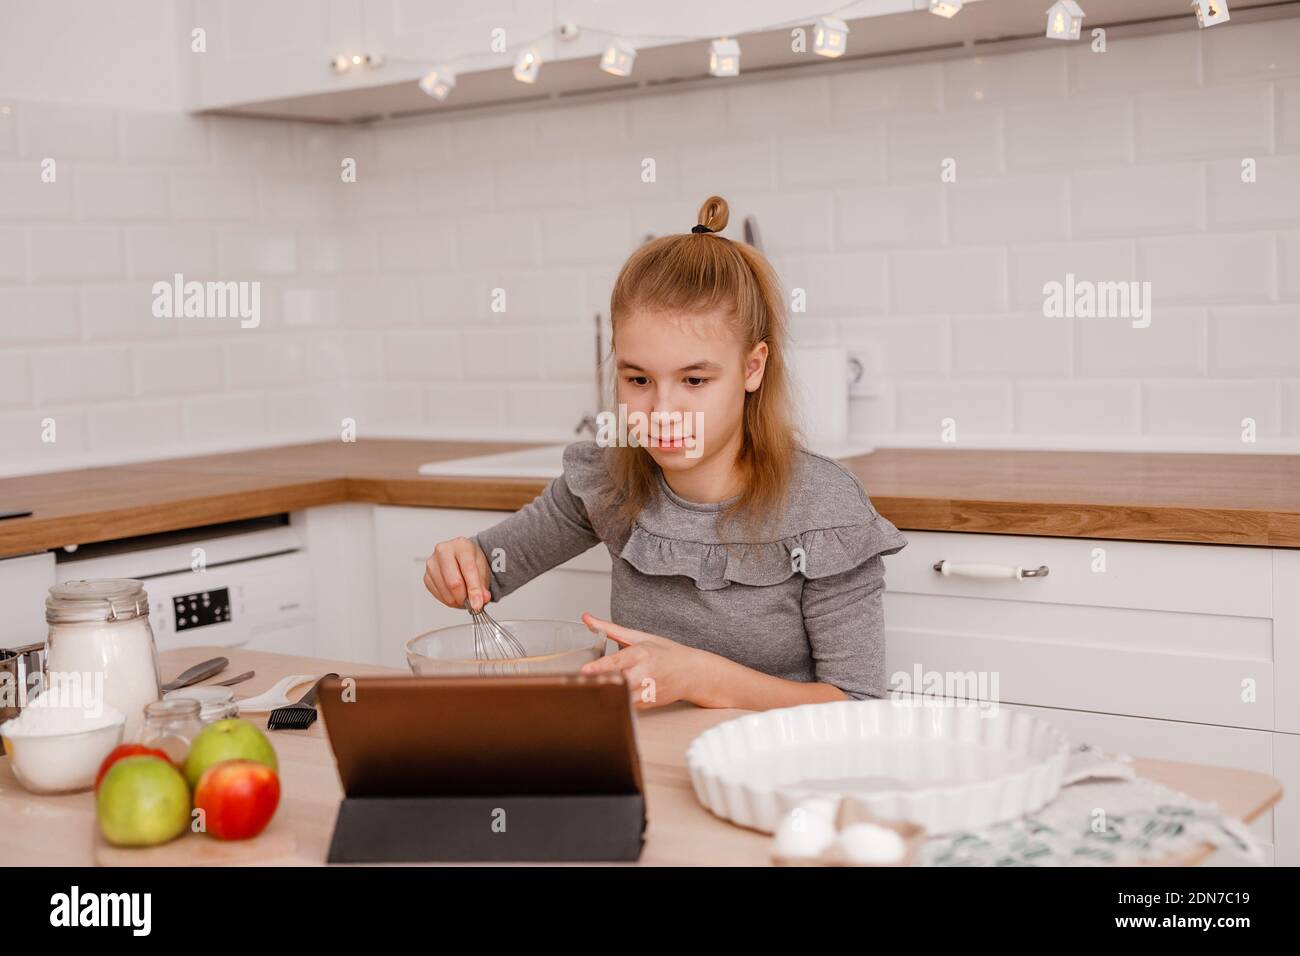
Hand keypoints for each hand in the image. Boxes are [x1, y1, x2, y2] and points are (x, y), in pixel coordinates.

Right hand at [424, 536, 491, 610]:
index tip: (477, 604)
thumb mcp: (483, 570)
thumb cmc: (471, 561)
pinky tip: (454, 594)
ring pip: (445, 591)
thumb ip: (483, 586)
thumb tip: (481, 600)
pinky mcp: (427, 576)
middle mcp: (443, 551)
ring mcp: (432, 563)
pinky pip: (437, 595)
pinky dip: (448, 600)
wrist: (461, 558)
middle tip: (470, 600)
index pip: (468, 569)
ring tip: (463, 595)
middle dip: (464, 597)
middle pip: (453, 582)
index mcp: (461, 545)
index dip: (474, 590)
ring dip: (456, 600)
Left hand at [578, 612, 710, 708]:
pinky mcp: (646, 705)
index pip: (618, 661)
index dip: (601, 667)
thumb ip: (611, 629)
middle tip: (577, 683)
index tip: (585, 671)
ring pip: (621, 698)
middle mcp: (645, 674)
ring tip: (587, 692)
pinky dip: (616, 701)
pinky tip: (606, 698)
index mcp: (642, 654)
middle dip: (599, 683)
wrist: (692, 673)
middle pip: (617, 683)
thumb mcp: (640, 636)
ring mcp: (646, 692)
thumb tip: (586, 618)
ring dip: (605, 695)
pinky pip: (625, 705)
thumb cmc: (666, 652)